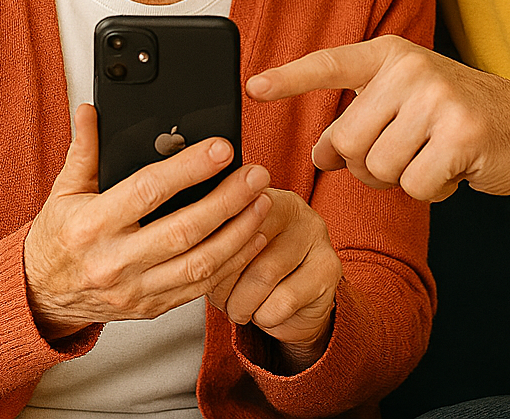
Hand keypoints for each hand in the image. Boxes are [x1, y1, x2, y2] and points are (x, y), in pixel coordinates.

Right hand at [23, 103, 272, 339]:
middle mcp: (114, 261)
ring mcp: (135, 289)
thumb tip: (92, 110)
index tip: (221, 149)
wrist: (42, 297)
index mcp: (91, 225)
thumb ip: (84, 150)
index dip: (188, 168)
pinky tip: (253, 237)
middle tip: (256, 174)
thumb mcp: (63, 191)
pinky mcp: (151, 307)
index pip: (148, 191)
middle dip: (228, 200)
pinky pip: (201, 287)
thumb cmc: (57, 239)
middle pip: (184, 230)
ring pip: (200, 264)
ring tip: (263, 201)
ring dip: (239, 232)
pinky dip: (234, 262)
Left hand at [207, 188, 341, 371]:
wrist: (293, 308)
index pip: (229, 213)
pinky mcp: (329, 269)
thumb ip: (210, 238)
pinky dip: (264, 316)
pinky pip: (282, 301)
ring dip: (241, 303)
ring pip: (262, 276)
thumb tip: (180, 239)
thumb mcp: (226, 251)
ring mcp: (316, 236)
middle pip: (243, 244)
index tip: (197, 266)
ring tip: (238, 306)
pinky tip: (265, 312)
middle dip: (221, 281)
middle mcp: (294, 208)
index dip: (208, 246)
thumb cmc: (251, 272)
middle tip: (217, 295)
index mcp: (262, 194)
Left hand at [245, 35, 509, 201]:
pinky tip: (454, 169)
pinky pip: (415, 185)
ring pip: (379, 168)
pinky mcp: (461, 133)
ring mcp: (438, 98)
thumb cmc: (463, 120)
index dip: (291, 78)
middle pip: (349, 141)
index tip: (254, 87)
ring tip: (433, 158)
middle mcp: (411, 69)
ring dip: (402, 179)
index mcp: (393, 55)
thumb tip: (319, 154)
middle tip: (405, 157)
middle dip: (367, 166)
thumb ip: (362, 121)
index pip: (332, 63)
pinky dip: (431, 190)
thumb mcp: (408, 108)